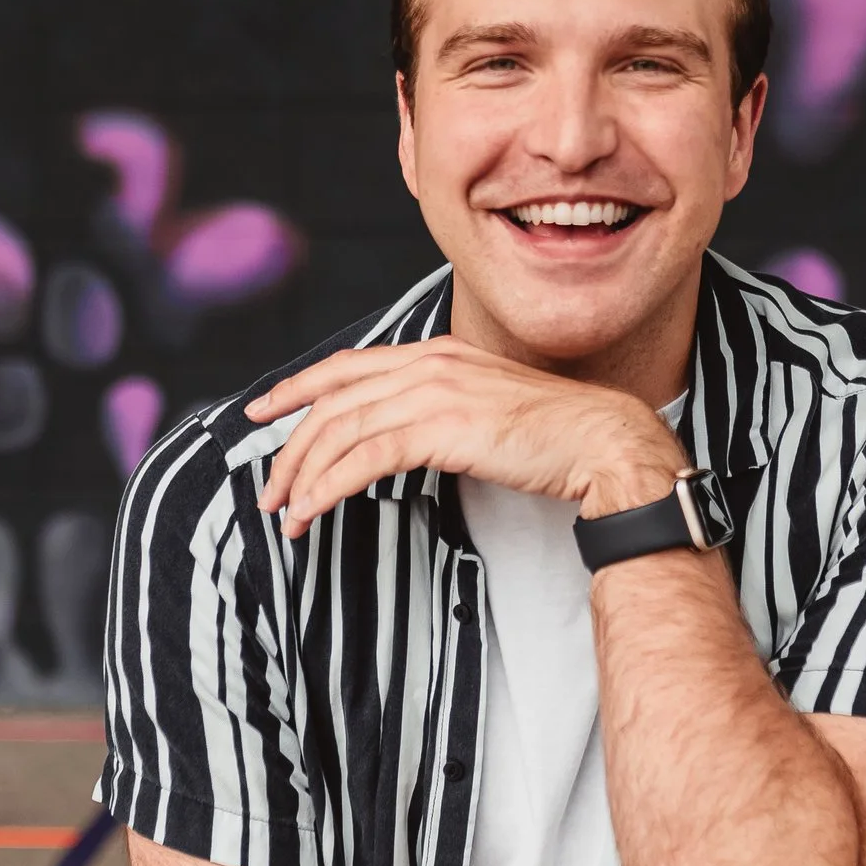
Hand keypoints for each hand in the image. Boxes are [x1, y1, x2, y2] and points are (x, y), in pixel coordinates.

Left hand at [248, 336, 685, 537]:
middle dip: (290, 447)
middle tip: (270, 487)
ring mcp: (434, 392)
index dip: (297, 386)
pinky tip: (314, 510)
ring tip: (287, 512)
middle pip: (333, 402)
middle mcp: (429, 364)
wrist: (602, 439)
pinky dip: (329, 486)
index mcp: (437, 353)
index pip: (348, 365)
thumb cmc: (555, 433)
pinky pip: (364, 458)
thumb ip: (445, 408)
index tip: (263, 409)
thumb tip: (408, 436)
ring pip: (341, 430)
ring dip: (303, 475)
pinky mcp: (441, 428)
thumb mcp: (488, 405)